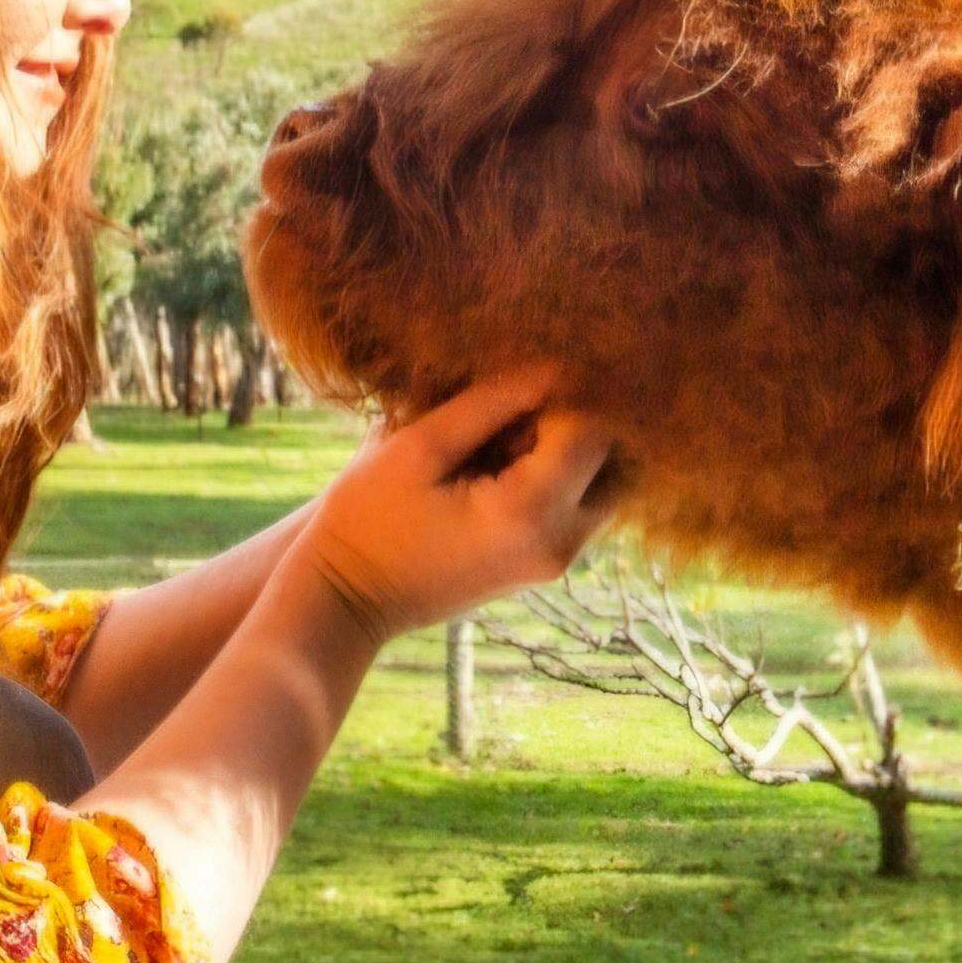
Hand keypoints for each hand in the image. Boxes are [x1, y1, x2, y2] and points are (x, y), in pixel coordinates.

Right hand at [290, 367, 613, 645]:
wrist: (345, 599)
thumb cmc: (367, 518)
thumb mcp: (419, 447)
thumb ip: (490, 404)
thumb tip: (551, 365)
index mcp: (528, 512)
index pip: (590, 428)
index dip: (568, 387)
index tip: (530, 363)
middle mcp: (561, 544)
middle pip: (615, 459)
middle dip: (578, 417)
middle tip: (520, 398)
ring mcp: (558, 561)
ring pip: (606, 482)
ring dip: (572, 446)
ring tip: (509, 428)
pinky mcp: (548, 564)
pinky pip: (582, 504)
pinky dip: (562, 472)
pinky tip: (507, 457)